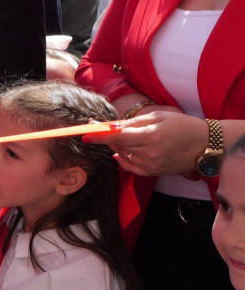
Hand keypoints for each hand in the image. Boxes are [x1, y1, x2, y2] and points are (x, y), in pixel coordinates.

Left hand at [86, 111, 206, 176]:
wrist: (204, 144)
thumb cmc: (182, 125)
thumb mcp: (158, 116)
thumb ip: (132, 122)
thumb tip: (111, 126)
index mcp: (151, 136)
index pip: (118, 137)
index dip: (99, 136)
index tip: (84, 134)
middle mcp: (150, 153)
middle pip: (118, 146)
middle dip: (106, 137)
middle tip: (98, 128)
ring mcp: (151, 165)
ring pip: (122, 155)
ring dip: (117, 146)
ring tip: (125, 136)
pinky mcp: (153, 173)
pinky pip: (130, 167)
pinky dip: (123, 159)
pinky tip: (121, 153)